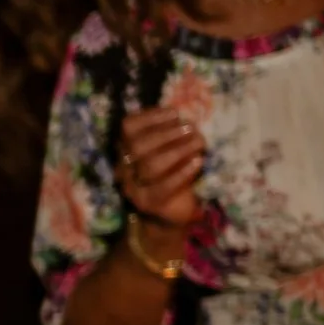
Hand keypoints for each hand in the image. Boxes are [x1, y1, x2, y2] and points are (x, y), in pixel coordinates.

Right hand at [115, 105, 204, 228]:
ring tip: (199, 142)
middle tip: (191, 128)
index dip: (151, 117)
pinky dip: (183, 172)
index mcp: (126, 149)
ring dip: (178, 150)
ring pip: (150, 166)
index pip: (128, 127)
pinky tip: (198, 161)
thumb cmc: (173, 173)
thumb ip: (170, 135)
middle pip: (138, 146)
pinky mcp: (149, 203)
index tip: (175, 112)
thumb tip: (185, 117)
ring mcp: (134, 187)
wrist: (172, 212)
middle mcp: (125, 167)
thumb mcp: (169, 150)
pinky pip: (164, 187)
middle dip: (167, 133)